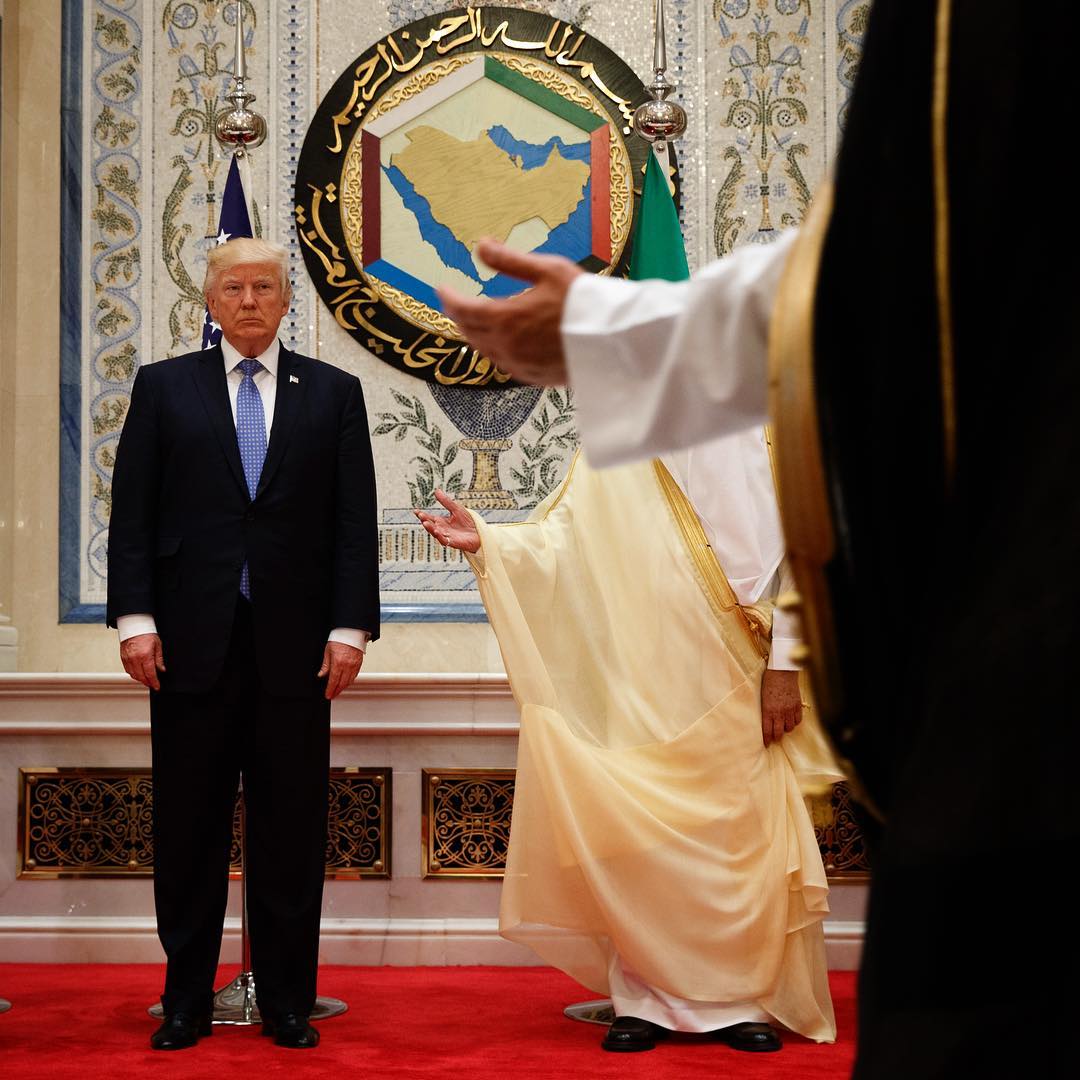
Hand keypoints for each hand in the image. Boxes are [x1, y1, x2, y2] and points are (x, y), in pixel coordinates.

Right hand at [120, 633, 165, 690]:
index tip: (157, 686)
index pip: (150, 674)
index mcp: (145, 655)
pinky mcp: (123, 658)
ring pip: (133, 675)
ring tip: (147, 680)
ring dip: (140, 679)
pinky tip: (139, 674)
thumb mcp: (158, 645)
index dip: (154, 682)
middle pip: (141, 677)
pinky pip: (127, 670)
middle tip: (153, 684)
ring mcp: (127, 659)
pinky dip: (133, 674)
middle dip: (147, 682)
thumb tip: (162, 669)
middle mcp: (135, 659)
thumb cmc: (146, 633)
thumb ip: (159, 659)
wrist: (134, 626)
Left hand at [317, 641, 363, 699]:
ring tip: (338, 690)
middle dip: (337, 691)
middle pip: (342, 683)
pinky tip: (346, 682)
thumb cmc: (339, 639)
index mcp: (338, 663)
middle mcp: (347, 665)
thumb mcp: (327, 651)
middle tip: (333, 695)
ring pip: (349, 681)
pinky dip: (350, 681)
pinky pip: (355, 676)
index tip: (328, 695)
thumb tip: (321, 675)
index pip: (333, 681)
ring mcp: (354, 665)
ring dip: (343, 687)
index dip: (330, 690)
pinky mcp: (359, 663)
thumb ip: (325, 665)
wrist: (351, 632)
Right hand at [414, 489, 480, 552]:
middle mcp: (442, 529)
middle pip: (431, 525)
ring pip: (436, 533)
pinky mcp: (453, 543)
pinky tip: (437, 531)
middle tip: (421, 516)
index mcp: (441, 521)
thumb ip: (446, 502)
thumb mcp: (456, 509)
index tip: (415, 510)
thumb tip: (437, 491)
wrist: (479, 532)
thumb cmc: (468, 522)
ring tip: (426, 523)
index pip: (429, 518)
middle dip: (425, 521)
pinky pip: (445, 540)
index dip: (422, 515)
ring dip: (430, 529)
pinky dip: (440, 536)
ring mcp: (447, 536)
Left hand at [437, 240, 581, 385]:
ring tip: (474, 322)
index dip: (449, 299)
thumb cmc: (582, 300)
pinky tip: (502, 343)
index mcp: (506, 319)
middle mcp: (506, 346)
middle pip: (470, 332)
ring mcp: (519, 365)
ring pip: (485, 351)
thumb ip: (509, 260)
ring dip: (475, 335)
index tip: (441, 289)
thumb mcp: (547, 270)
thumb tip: (480, 245)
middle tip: (455, 304)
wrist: (612, 340)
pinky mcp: (532, 376)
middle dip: (460, 317)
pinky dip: (495, 350)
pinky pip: (504, 364)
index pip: (463, 310)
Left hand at [760, 668, 802, 746]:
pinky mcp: (797, 705)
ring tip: (783, 727)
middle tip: (775, 739)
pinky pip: (798, 720)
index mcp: (767, 710)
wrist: (782, 671)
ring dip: (786, 729)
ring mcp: (789, 710)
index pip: (767, 730)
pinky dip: (794, 722)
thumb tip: (766, 720)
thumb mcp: (763, 697)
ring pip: (789, 728)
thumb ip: (765, 710)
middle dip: (776, 738)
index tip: (766, 744)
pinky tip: (791, 720)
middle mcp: (779, 712)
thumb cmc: (769, 682)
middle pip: (778, 732)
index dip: (767, 739)